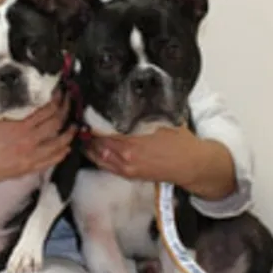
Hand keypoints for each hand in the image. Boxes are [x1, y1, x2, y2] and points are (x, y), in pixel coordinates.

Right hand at [0, 91, 74, 191]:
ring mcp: (27, 158)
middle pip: (57, 123)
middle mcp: (27, 142)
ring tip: (72, 122)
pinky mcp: (23, 169)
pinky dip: (61, 152)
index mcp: (18, 125)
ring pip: (59, 143)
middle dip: (66, 109)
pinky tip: (64, 147)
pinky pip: (50, 161)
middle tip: (67, 100)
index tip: (58, 88)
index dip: (57, 96)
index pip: (48, 108)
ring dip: (69, 131)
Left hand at [85, 125, 236, 197]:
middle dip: (88, 132)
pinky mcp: (129, 175)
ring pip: (98, 155)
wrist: (192, 164)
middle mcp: (127, 155)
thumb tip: (128, 98)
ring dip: (89, 145)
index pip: (103, 129)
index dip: (92, 121)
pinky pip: (106, 166)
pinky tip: (92, 149)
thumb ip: (142, 112)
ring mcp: (126, 167)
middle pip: (97, 142)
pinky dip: (96, 156)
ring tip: (83, 133)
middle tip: (81, 121)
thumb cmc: (180, 140)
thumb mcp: (162, 118)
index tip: (86, 112)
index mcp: (133, 139)